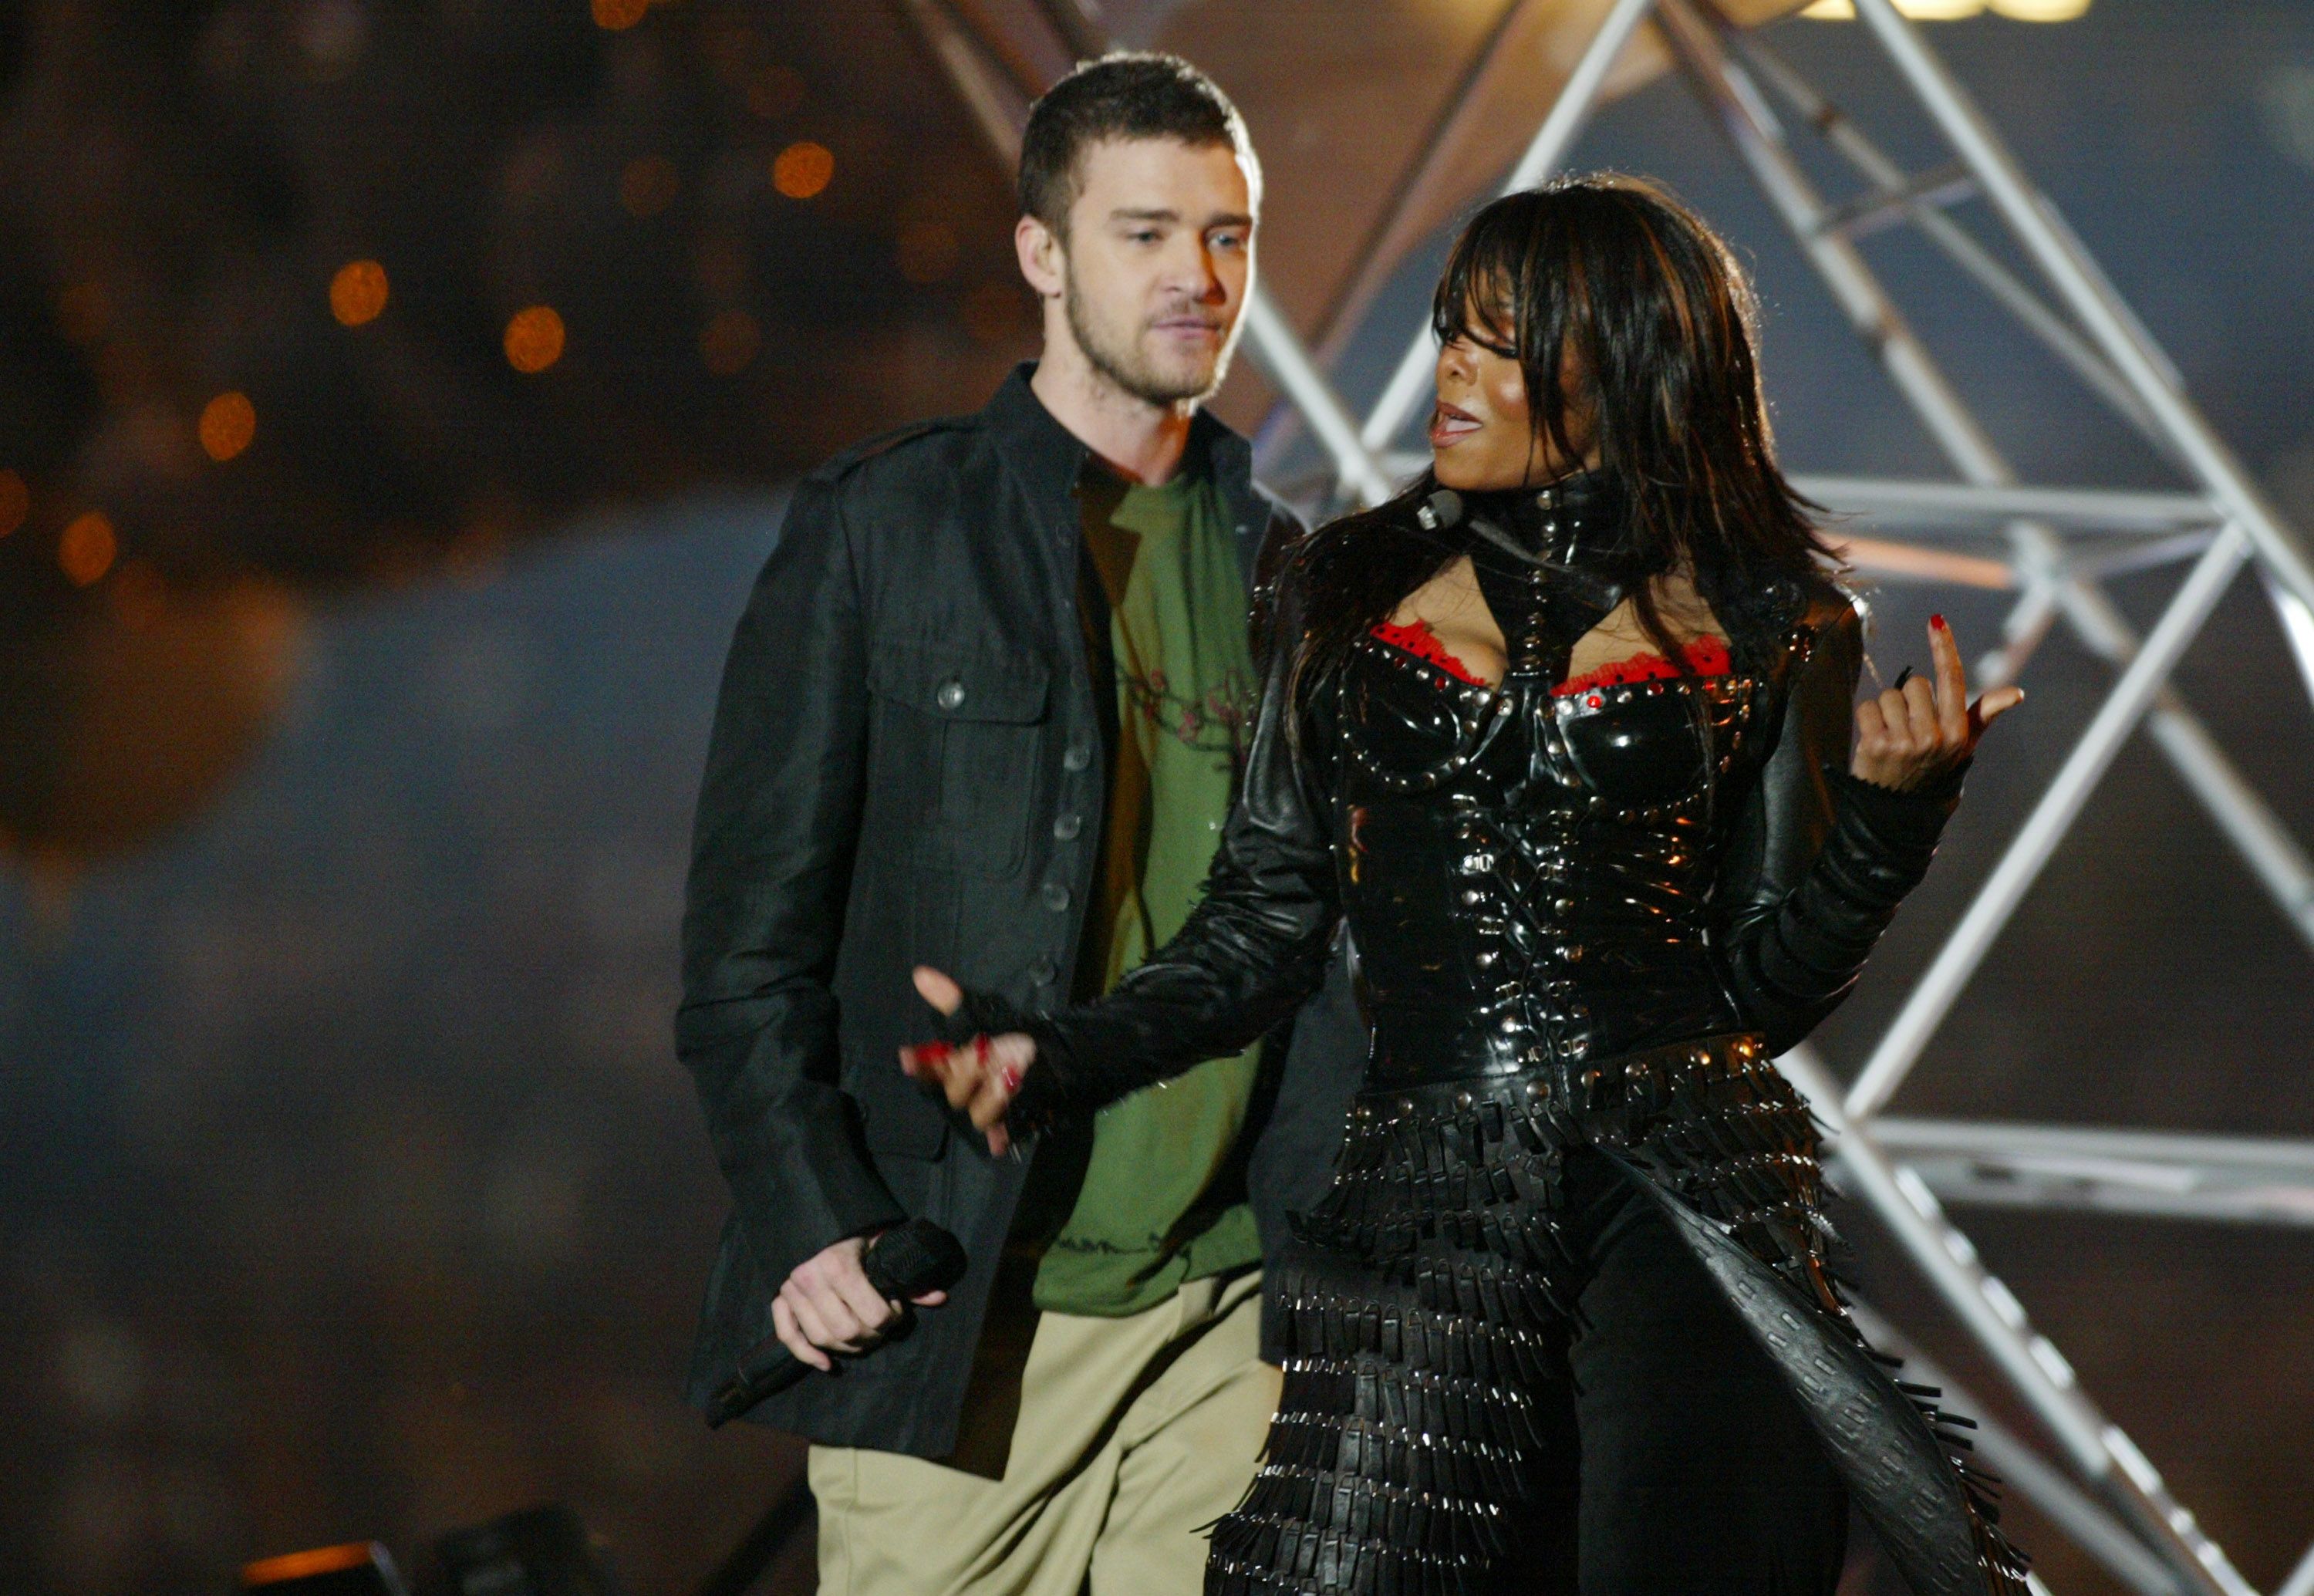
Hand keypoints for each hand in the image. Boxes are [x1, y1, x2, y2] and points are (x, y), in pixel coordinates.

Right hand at [770, 1231, 949, 1373]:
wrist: (830, 1231)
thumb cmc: (863, 1247)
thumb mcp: (886, 1257)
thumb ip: (910, 1282)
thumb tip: (940, 1298)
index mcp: (838, 1264)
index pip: (872, 1314)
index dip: (891, 1321)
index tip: (895, 1311)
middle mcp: (810, 1277)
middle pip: (847, 1331)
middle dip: (871, 1337)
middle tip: (881, 1329)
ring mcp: (792, 1290)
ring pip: (823, 1338)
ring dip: (847, 1348)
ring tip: (863, 1339)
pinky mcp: (781, 1300)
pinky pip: (789, 1337)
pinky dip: (807, 1355)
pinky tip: (827, 1364)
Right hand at [897, 966, 1034, 1156]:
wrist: (1056, 1057)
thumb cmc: (1013, 1035)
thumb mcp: (983, 1015)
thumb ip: (953, 999)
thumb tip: (921, 975)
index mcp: (958, 1064)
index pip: (930, 1068)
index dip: (920, 1064)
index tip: (908, 1057)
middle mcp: (970, 1090)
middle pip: (956, 1091)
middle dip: (970, 1071)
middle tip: (990, 1054)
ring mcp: (990, 1109)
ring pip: (979, 1114)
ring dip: (992, 1098)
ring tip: (1013, 1076)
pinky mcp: (1011, 1124)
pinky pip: (1001, 1136)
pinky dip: (1001, 1137)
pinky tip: (1003, 1137)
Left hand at [1851, 614, 2023, 791]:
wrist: (1896, 808)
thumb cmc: (1932, 768)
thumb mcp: (1962, 744)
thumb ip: (1983, 714)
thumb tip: (2017, 693)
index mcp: (1958, 733)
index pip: (1952, 680)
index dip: (1944, 648)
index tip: (1936, 621)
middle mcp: (1935, 737)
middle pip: (1915, 684)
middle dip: (1908, 701)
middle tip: (1907, 729)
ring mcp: (1905, 743)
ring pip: (1888, 695)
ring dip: (1885, 711)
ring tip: (1891, 737)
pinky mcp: (1876, 745)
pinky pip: (1867, 708)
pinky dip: (1866, 720)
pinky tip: (1873, 741)